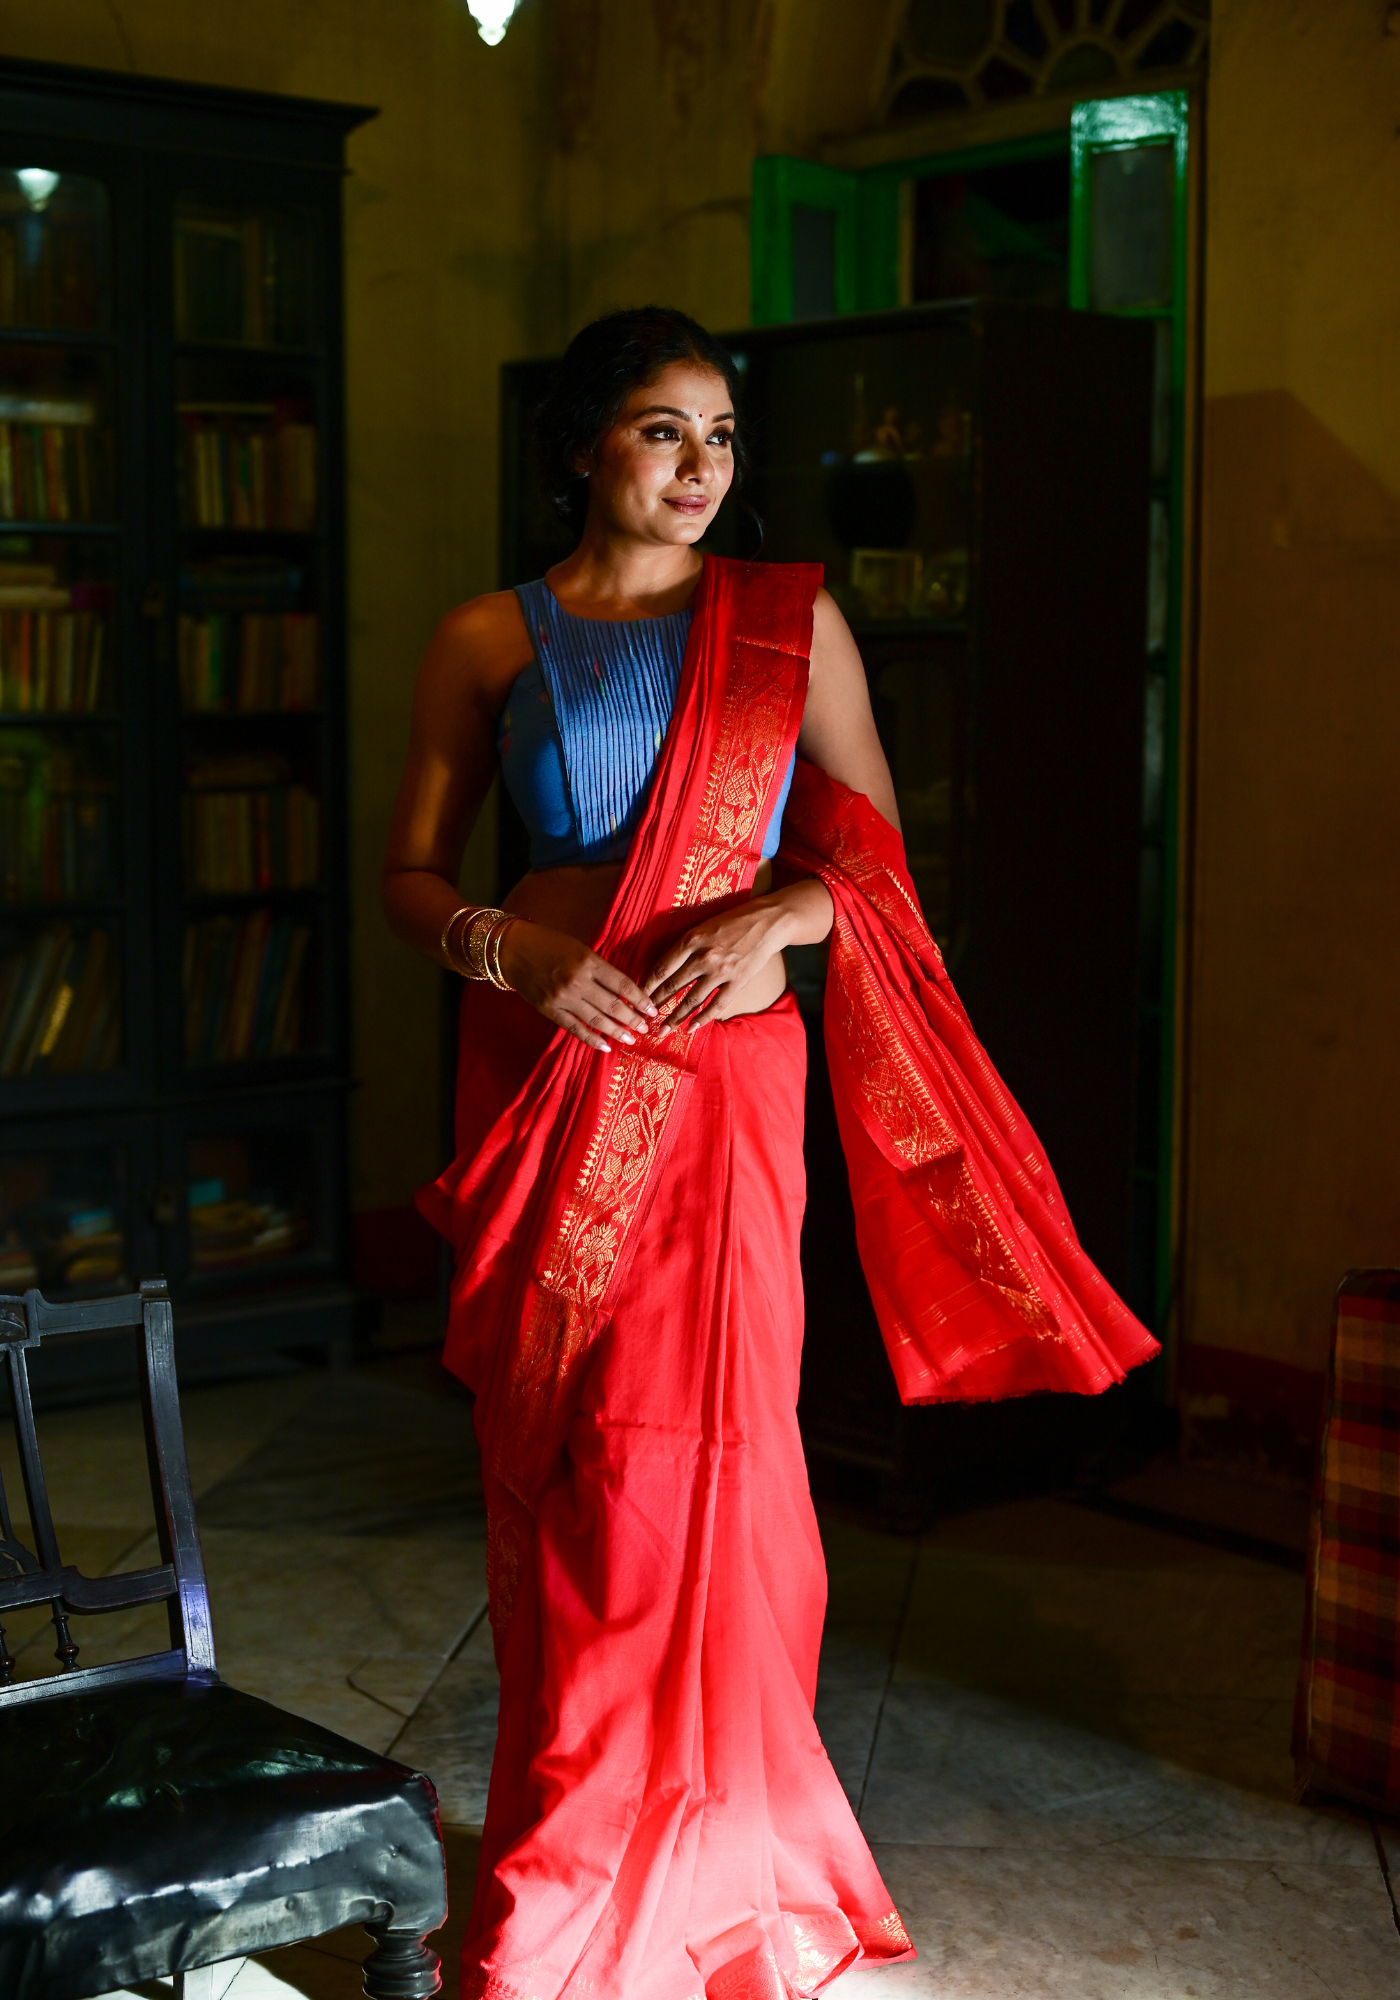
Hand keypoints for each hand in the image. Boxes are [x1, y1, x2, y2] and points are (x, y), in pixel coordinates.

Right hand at [499, 920, 656, 1053]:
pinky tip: (605, 1046)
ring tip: (631, 1039)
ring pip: (597, 1020)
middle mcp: (577, 981)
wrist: (513, 949)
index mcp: (588, 961)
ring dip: (617, 1031)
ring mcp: (563, 998)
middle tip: (646, 1028)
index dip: (640, 999)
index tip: (651, 1009)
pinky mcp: (550, 1011)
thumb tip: (623, 992)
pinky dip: (591, 1039)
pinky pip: (575, 1029)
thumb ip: (600, 969)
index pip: (623, 985)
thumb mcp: (580, 948)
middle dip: (633, 1019)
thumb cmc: (549, 943)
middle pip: (613, 1005)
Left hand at [644, 898, 791, 1033]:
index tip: (638, 996)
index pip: (663, 967)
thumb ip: (687, 944)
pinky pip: (717, 1004)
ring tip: (662, 1030)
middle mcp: (704, 956)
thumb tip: (666, 965)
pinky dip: (702, 1018)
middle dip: (656, 1003)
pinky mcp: (738, 981)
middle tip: (643, 1017)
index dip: (648, 984)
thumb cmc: (735, 919)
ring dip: (675, 1017)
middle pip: (674, 985)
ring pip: (692, 999)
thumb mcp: (704, 924)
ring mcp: (722, 971)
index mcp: (692, 938)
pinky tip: (690, 1028)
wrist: (770, 920)